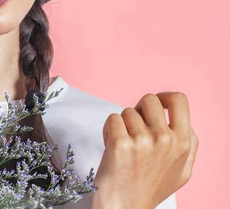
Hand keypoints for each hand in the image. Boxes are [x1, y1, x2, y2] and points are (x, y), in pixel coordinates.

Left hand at [92, 92, 198, 208]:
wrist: (126, 208)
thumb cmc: (148, 189)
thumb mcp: (181, 170)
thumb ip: (187, 143)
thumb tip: (183, 121)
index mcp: (183, 143)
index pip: (179, 100)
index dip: (164, 97)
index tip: (156, 102)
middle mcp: (166, 139)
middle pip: (148, 100)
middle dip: (138, 111)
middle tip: (133, 128)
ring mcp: (143, 141)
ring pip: (127, 111)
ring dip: (122, 125)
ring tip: (123, 145)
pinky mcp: (120, 144)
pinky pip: (112, 119)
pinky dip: (108, 130)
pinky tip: (112, 146)